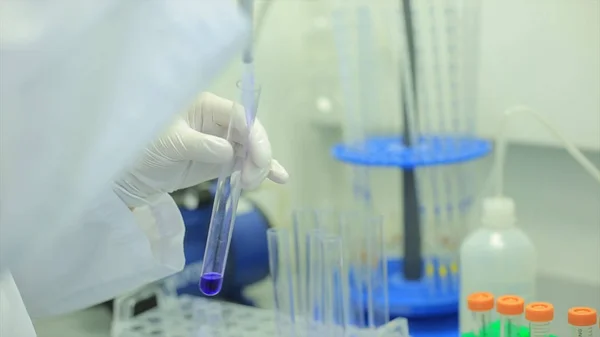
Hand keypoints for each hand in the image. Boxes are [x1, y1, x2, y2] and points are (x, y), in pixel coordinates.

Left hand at [114, 92, 288, 207]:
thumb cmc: (141, 149)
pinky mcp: (219, 161)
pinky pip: (244, 163)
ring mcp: (220, 142)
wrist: (128, 176)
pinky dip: (260, 170)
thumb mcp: (168, 144)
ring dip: (261, 165)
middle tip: (253, 179)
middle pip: (251, 133)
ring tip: (255, 184)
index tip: (259, 159)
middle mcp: (216, 121)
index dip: (255, 135)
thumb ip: (200, 145)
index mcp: (205, 106)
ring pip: (251, 149)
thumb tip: (229, 152)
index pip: (240, 115)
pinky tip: (280, 178)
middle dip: (258, 155)